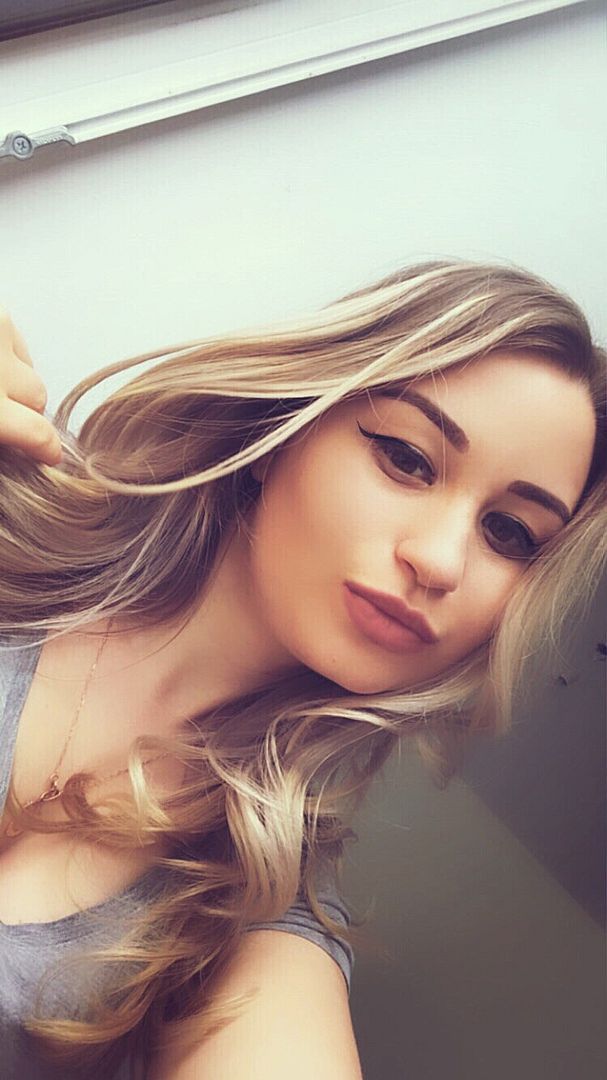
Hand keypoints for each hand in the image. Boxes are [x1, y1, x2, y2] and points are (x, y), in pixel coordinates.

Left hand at [0, 306, 62, 465]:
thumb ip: (0, 431)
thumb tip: (14, 442)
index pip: (39, 434)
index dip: (48, 449)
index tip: (49, 455)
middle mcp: (0, 368)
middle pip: (37, 397)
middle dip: (26, 410)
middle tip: (6, 415)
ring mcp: (0, 332)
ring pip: (27, 365)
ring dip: (16, 377)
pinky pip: (13, 336)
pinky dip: (4, 350)